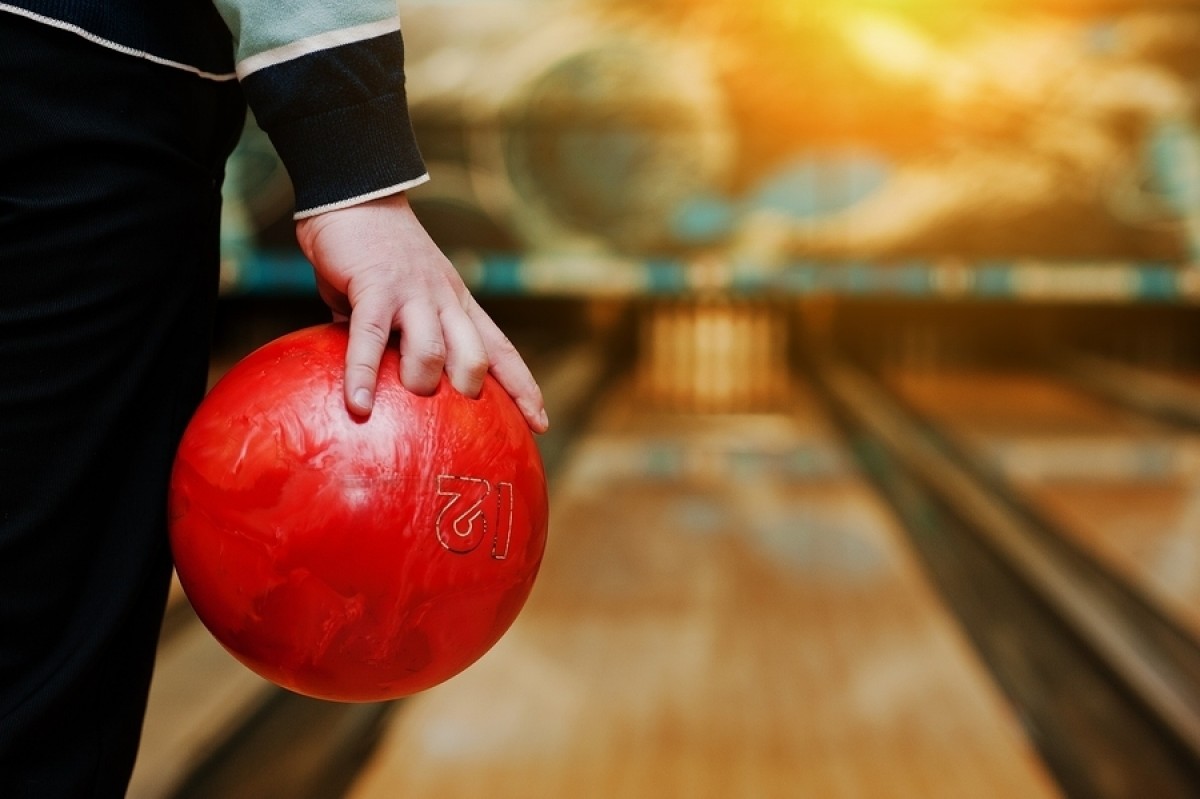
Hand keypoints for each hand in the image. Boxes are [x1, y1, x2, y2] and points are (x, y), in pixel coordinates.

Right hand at [294, 192, 548, 432]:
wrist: (357, 192)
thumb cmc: (377, 251)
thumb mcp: (406, 294)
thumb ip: (400, 334)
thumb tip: (379, 379)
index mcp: (459, 302)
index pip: (502, 350)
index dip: (523, 387)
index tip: (540, 423)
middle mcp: (446, 299)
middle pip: (478, 356)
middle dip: (472, 392)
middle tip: (453, 418)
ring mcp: (413, 294)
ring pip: (434, 351)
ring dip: (421, 384)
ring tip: (402, 406)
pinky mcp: (375, 289)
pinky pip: (372, 339)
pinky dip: (364, 375)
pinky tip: (357, 406)